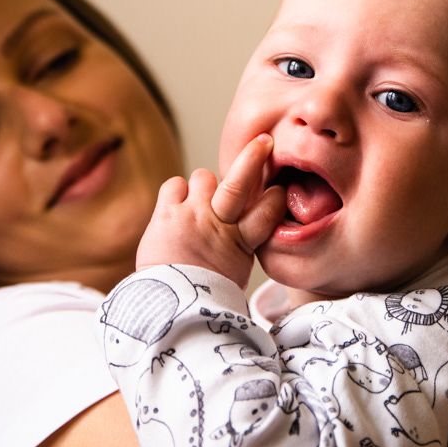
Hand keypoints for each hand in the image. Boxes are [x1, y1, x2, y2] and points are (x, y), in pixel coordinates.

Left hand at [136, 134, 284, 288]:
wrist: (170, 304)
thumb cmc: (203, 289)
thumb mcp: (235, 269)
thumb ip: (241, 242)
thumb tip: (247, 223)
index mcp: (242, 244)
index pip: (269, 210)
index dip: (275, 196)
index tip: (280, 188)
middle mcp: (219, 225)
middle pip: (239, 183)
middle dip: (253, 158)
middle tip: (264, 141)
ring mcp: (193, 216)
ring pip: (204, 176)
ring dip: (202, 186)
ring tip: (197, 206)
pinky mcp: (167, 214)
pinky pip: (174, 184)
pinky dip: (176, 192)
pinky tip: (175, 209)